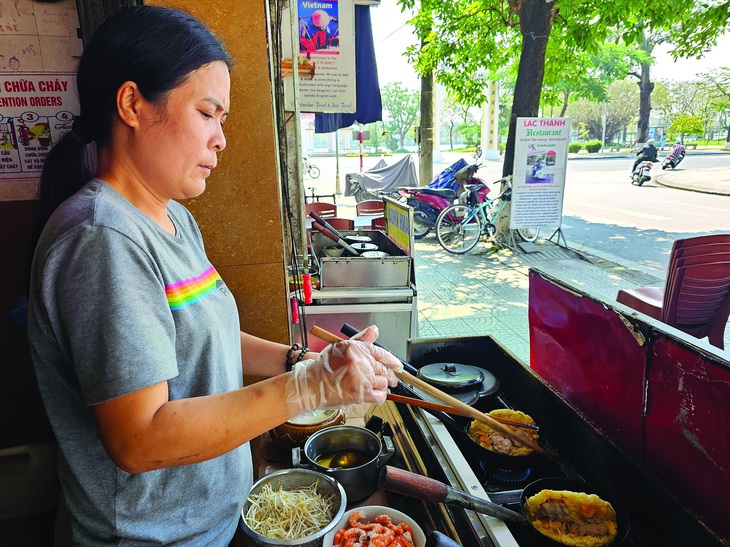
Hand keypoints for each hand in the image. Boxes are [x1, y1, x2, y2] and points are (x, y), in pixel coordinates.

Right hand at [286, 326, 402, 413]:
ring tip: (376, 386)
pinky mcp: (360, 394)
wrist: (312, 384)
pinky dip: (380, 396)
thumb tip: (374, 330)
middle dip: (390, 375)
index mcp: (356, 349)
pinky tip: (375, 395)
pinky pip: (379, 396)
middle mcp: (360, 362)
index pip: (381, 352)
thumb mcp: (341, 347)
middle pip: (384, 369)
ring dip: (382, 386)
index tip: (398, 366)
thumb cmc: (324, 367)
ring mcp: (361, 379)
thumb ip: (360, 341)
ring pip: (383, 383)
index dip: (392, 360)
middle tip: (392, 379)